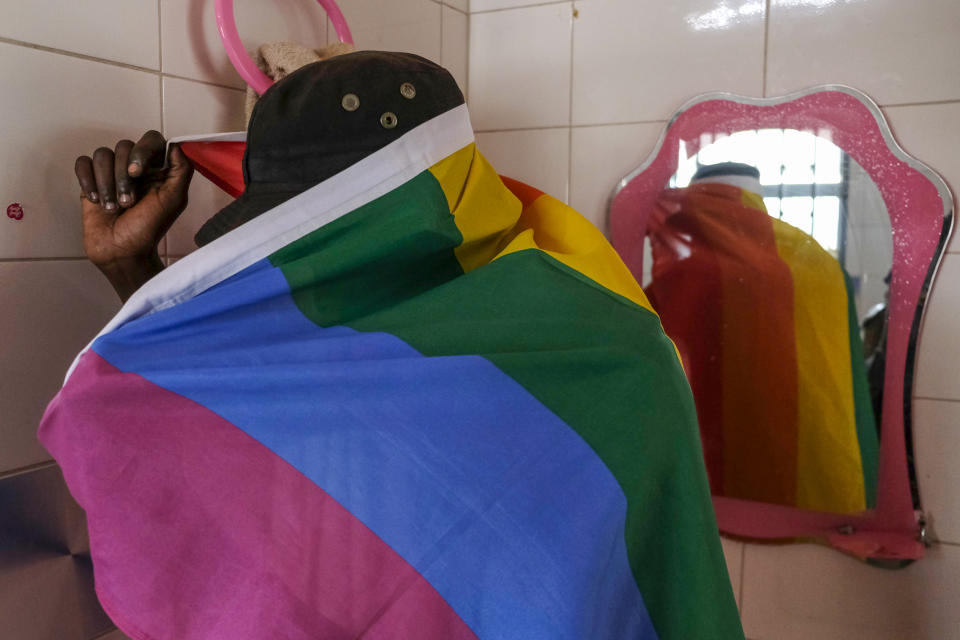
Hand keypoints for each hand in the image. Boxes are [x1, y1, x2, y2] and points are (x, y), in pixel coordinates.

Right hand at [75, 130, 193, 300]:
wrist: (122, 252)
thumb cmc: (148, 229)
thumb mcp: (174, 201)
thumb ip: (181, 171)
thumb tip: (176, 145)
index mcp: (157, 170)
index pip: (151, 140)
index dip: (142, 151)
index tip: (137, 173)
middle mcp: (135, 168)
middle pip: (123, 146)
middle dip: (122, 176)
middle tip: (128, 202)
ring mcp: (112, 174)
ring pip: (102, 154)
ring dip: (106, 183)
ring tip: (112, 207)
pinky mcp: (91, 182)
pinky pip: (83, 163)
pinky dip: (87, 180)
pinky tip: (95, 200)